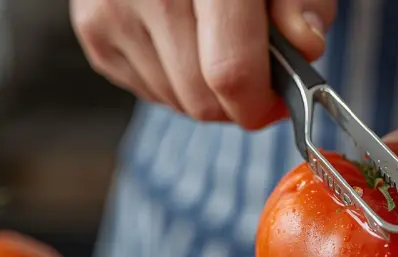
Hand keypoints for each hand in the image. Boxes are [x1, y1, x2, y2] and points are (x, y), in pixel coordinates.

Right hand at [70, 0, 335, 128]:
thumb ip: (302, 1)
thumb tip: (305, 45)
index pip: (231, 73)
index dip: (261, 105)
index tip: (278, 102)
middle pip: (202, 100)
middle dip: (237, 101)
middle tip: (256, 72)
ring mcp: (111, 12)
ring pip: (176, 101)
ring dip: (206, 91)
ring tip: (217, 43)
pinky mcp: (92, 29)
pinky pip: (148, 90)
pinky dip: (175, 80)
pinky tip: (185, 40)